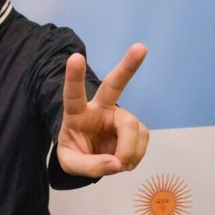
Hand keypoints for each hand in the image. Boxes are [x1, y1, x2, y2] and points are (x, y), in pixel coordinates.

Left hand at [57, 43, 148, 177]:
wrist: (89, 156)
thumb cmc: (75, 152)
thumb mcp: (71, 164)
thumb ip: (89, 166)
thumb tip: (116, 163)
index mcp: (77, 113)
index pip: (73, 93)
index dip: (74, 76)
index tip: (76, 57)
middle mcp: (100, 109)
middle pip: (114, 85)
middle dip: (128, 66)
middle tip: (140, 47)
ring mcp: (119, 116)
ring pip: (132, 127)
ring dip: (129, 151)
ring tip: (120, 164)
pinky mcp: (134, 127)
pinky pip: (143, 139)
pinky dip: (136, 156)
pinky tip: (126, 161)